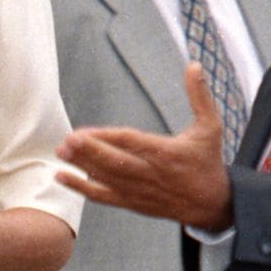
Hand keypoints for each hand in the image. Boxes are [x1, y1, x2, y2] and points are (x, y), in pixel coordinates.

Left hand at [55, 63, 234, 230]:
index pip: (130, 143)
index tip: (83, 132)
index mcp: (166, 153)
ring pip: (106, 179)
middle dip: (89, 153)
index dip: (105, 138)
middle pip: (114, 163)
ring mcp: (139, 190)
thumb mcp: (210, 127)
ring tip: (60, 154)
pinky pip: (104, 196)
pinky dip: (82, 188)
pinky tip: (63, 177)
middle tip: (66, 142)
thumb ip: (200, 96)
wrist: (210, 204)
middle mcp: (150, 173)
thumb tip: (195, 65)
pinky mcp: (132, 202)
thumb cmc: (208, 161)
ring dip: (81, 166)